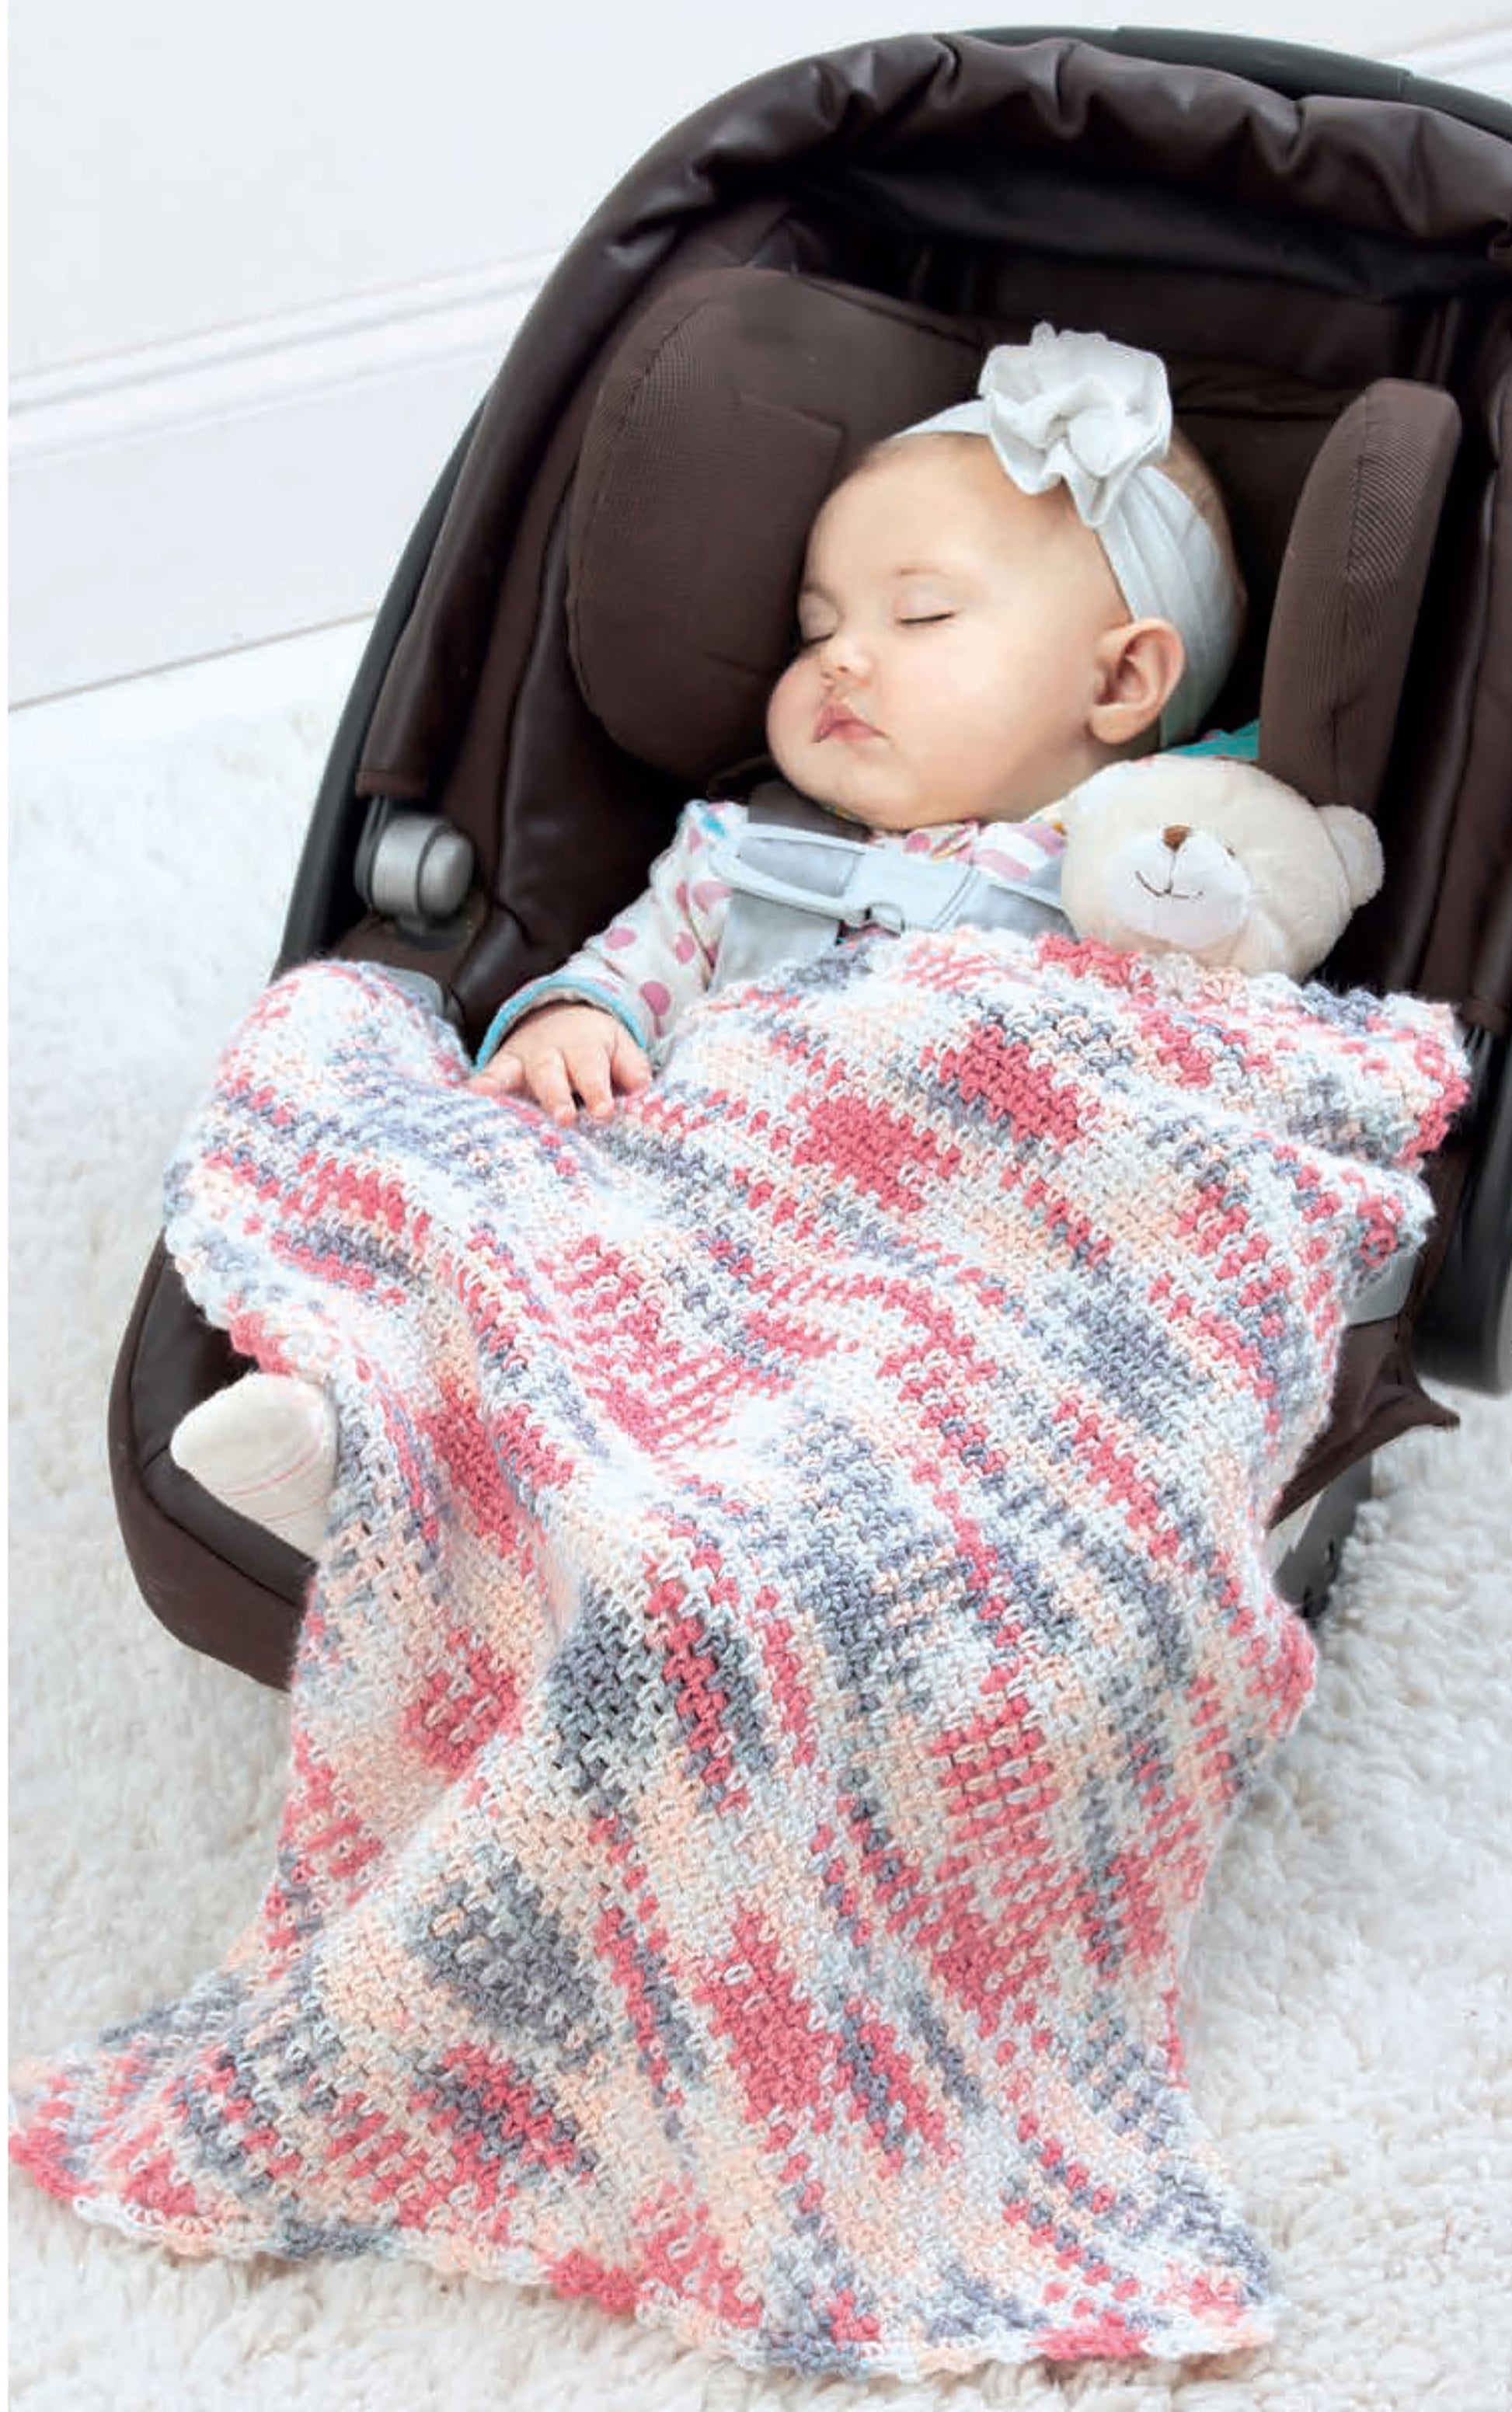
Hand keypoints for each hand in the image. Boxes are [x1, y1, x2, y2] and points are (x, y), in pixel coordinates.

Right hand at [468, 1001, 652, 1123]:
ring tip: (490, 1097)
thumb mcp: (620, 1046)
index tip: (603, 1112)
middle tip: (564, 1117)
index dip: (597, 1091)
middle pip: (552, 1073)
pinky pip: (488, 1073)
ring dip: (505, 1086)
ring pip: (514, 1071)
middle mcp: (550, 1051)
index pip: (592, 1070)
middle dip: (556, 1095)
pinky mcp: (502, 1067)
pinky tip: (470, 1095)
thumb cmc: (595, 1045)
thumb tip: (641, 1087)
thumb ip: (631, 1067)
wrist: (561, 1015)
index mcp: (584, 1047)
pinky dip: (480, 1083)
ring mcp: (522, 1059)